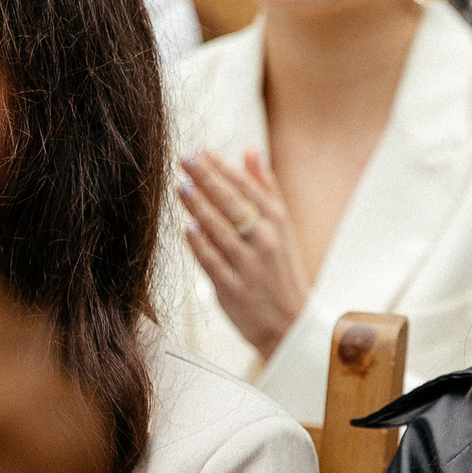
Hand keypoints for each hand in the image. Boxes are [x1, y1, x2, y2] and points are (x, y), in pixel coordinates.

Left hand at [177, 147, 307, 360]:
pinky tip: (187, 227)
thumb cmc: (282, 269)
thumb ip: (265, 188)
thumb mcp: (283, 226)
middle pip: (232, 203)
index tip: (199, 149)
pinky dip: (200, 244)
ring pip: (219, 230)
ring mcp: (249, 266)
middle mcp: (266, 241)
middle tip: (185, 157)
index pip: (247, 187)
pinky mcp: (232, 289)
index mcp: (278, 222)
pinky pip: (212, 261)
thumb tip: (249, 150)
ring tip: (180, 185)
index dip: (222, 167)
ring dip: (198, 206)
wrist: (291, 323)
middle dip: (207, 178)